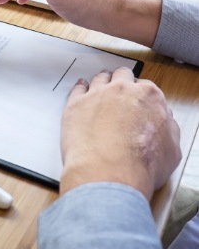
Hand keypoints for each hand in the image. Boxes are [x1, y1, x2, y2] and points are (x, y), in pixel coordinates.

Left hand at [60, 67, 180, 200]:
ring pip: (99, 79)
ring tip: (100, 88)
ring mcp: (97, 94)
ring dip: (101, 82)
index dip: (141, 95)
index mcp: (149, 96)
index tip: (137, 101)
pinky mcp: (76, 103)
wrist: (109, 172)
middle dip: (121, 82)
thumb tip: (163, 122)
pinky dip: (80, 88)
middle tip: (119, 91)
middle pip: (121, 76)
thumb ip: (167, 128)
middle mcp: (122, 90)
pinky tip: (81, 90)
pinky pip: (78, 88)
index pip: (146, 87)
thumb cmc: (140, 164)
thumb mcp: (171, 150)